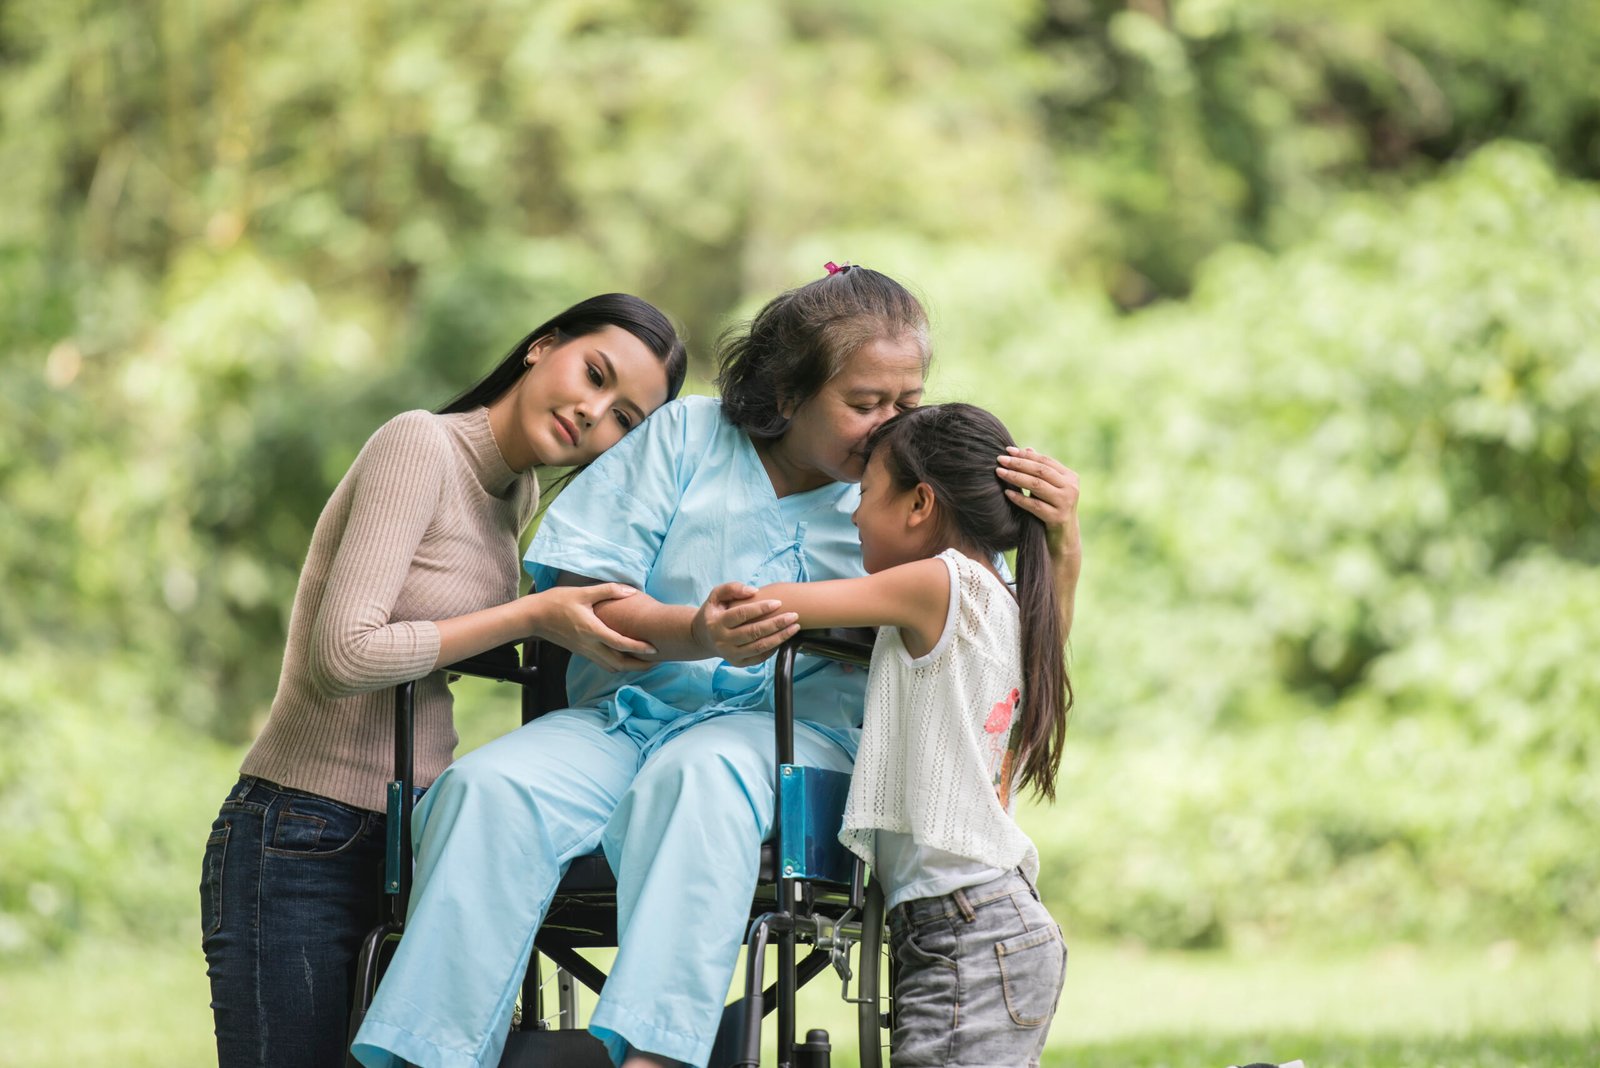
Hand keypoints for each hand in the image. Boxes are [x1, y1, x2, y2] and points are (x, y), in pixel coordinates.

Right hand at [533, 584, 656, 671]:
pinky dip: (617, 664)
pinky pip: (603, 663)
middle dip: (639, 665)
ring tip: (645, 662)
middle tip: (657, 661)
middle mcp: (590, 646)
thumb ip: (607, 591)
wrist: (533, 617)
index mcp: (592, 631)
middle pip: (619, 663)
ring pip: (611, 666)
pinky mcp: (581, 652)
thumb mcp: (582, 592)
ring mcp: (585, 651)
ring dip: (629, 667)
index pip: (620, 643)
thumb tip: (631, 590)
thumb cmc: (556, 602)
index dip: (639, 648)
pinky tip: (625, 658)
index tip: (655, 649)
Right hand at [691, 582, 800, 666]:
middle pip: (753, 633)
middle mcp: (723, 641)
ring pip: (759, 647)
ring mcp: (730, 654)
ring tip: (794, 628)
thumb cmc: (715, 612)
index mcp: (717, 623)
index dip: (761, 608)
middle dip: (776, 624)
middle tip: (794, 616)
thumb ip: (732, 588)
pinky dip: (773, 649)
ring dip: (780, 638)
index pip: (742, 615)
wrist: (703, 637)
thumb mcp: (716, 596)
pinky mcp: (738, 663)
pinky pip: (759, 657)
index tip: (778, 603)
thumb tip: (753, 591)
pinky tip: (784, 638)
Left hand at [997, 446, 1080, 562]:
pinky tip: (1006, 493)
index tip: (1008, 450)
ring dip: (1016, 477)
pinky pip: (1035, 505)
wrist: (1064, 539)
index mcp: (1070, 477)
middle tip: (1000, 459)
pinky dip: (1020, 498)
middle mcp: (1071, 488)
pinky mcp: (1057, 518)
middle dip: (1019, 463)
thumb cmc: (1053, 509)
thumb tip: (1026, 448)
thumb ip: (1041, 471)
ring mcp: (1065, 503)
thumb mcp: (1049, 489)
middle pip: (1041, 471)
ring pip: (1037, 486)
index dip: (1026, 455)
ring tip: (1000, 472)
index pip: (1045, 461)